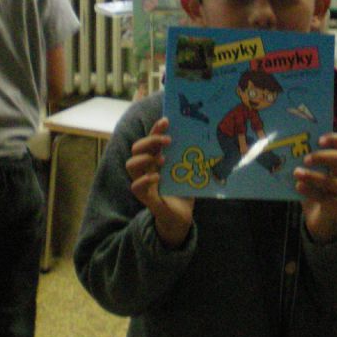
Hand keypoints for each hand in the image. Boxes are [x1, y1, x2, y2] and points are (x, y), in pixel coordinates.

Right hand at [126, 116, 193, 247]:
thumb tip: (205, 137)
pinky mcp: (146, 198)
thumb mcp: (187, 170)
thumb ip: (190, 156)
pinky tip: (157, 177)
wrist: (182, 216)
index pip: (150, 139)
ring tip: (162, 159)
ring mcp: (144, 183)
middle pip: (136, 148)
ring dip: (144, 158)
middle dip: (150, 140)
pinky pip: (136, 187)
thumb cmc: (183, 190)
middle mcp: (146, 168)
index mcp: (156, 159)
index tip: (167, 120)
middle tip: (168, 140)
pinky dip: (145, 180)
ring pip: (130, 165)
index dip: (155, 128)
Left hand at [296, 132, 336, 243]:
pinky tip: (298, 187)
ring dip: (311, 175)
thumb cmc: (312, 189)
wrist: (319, 218)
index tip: (319, 139)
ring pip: (329, 179)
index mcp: (336, 160)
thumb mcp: (309, 173)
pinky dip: (309, 191)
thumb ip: (301, 162)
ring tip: (297, 173)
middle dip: (320, 156)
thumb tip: (281, 148)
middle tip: (305, 159)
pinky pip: (323, 196)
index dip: (333, 138)